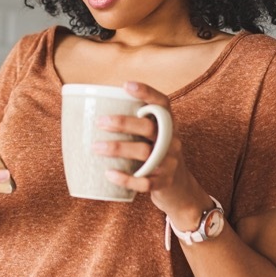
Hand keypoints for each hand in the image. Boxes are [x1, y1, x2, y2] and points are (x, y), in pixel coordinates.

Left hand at [94, 82, 210, 225]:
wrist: (181, 191)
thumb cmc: (157, 157)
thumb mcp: (155, 139)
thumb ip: (136, 126)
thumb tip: (94, 112)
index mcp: (168, 126)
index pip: (163, 104)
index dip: (147, 92)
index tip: (126, 85)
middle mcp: (172, 141)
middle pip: (149, 128)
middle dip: (124, 123)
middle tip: (100, 122)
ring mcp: (170, 162)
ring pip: (145, 153)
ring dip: (118, 148)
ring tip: (95, 147)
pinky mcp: (164, 183)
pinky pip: (145, 181)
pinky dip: (126, 178)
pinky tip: (109, 174)